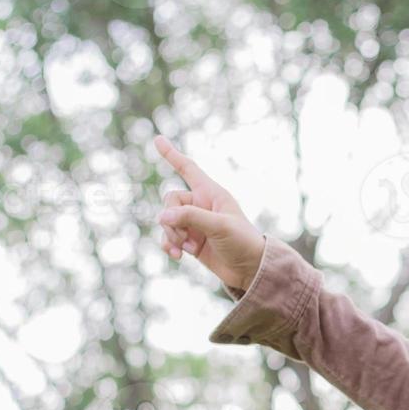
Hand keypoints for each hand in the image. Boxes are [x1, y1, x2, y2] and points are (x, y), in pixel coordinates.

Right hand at [153, 135, 265, 289]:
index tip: (157, 139)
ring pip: (168, 221)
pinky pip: (169, 238)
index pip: (188, 169)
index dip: (172, 155)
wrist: (251, 270)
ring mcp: (195, 223)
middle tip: (185, 237)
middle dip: (171, 219)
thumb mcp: (220, 226)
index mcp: (211, 193)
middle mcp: (201, 205)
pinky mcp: (191, 241)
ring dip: (172, 236)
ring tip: (185, 249)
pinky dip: (170, 245)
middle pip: (171, 200)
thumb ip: (190, 218)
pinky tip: (177, 256)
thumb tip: (161, 217)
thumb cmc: (243, 242)